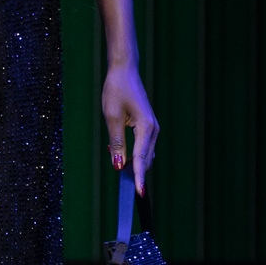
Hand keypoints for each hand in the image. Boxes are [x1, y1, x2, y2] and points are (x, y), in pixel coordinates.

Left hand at [102, 63, 158, 195]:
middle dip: (133, 170)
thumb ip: (116, 143)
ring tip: (113, 155)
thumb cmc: (117, 90)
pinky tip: (117, 150)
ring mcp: (152, 128)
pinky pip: (141, 147)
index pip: (141, 159)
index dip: (138, 177)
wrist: (124, 71)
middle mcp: (153, 130)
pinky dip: (132, 153)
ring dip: (131, 161)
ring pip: (144, 154)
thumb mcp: (112, 117)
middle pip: (145, 160)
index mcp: (147, 128)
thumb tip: (118, 165)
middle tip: (116, 174)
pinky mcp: (147, 127)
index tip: (138, 193)